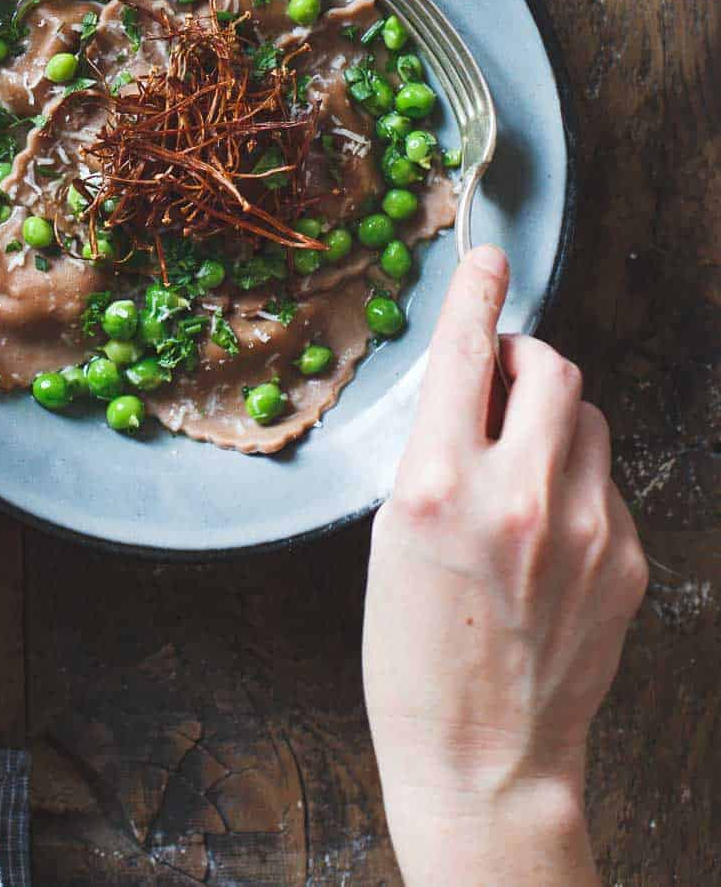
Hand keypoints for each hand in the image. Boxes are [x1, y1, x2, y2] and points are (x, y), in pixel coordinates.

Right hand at [363, 245, 646, 886]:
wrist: (487, 759)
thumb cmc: (417, 656)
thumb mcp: (393, 534)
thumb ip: (436, 451)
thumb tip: (473, 386)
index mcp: (438, 485)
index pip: (463, 352)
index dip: (476, 292)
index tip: (487, 259)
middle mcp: (516, 495)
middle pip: (549, 365)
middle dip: (523, 359)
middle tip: (500, 383)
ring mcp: (582, 528)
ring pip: (585, 415)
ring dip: (553, 418)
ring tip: (521, 471)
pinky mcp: (624, 558)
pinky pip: (605, 479)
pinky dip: (576, 483)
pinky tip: (547, 537)